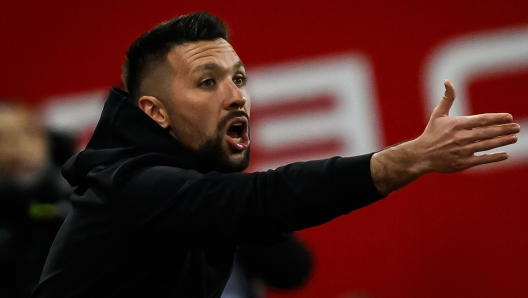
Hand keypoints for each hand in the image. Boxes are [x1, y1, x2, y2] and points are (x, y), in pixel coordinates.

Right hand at [370, 80, 520, 195]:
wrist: (421, 155)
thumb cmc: (431, 133)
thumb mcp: (437, 114)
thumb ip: (447, 98)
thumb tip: (448, 81)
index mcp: (457, 124)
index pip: (482, 120)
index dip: (497, 118)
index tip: (509, 117)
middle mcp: (461, 137)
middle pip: (487, 132)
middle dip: (504, 129)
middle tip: (517, 127)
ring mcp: (462, 151)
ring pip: (487, 145)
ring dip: (502, 141)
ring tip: (514, 138)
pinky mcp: (462, 163)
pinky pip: (482, 159)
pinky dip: (494, 157)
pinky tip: (505, 154)